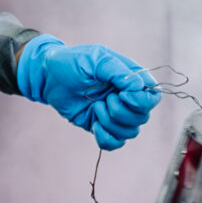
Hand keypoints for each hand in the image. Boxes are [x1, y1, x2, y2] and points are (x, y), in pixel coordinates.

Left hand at [17, 37, 161, 150]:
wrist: (48, 77)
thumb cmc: (72, 62)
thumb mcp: (96, 59)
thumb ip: (118, 71)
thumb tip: (138, 88)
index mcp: (130, 78)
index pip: (153, 96)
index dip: (141, 101)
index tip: (121, 94)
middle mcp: (126, 97)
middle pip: (143, 117)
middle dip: (122, 112)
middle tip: (104, 100)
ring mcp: (115, 113)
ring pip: (131, 132)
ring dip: (112, 124)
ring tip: (95, 108)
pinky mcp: (102, 126)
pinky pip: (116, 143)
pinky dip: (107, 139)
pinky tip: (94, 126)